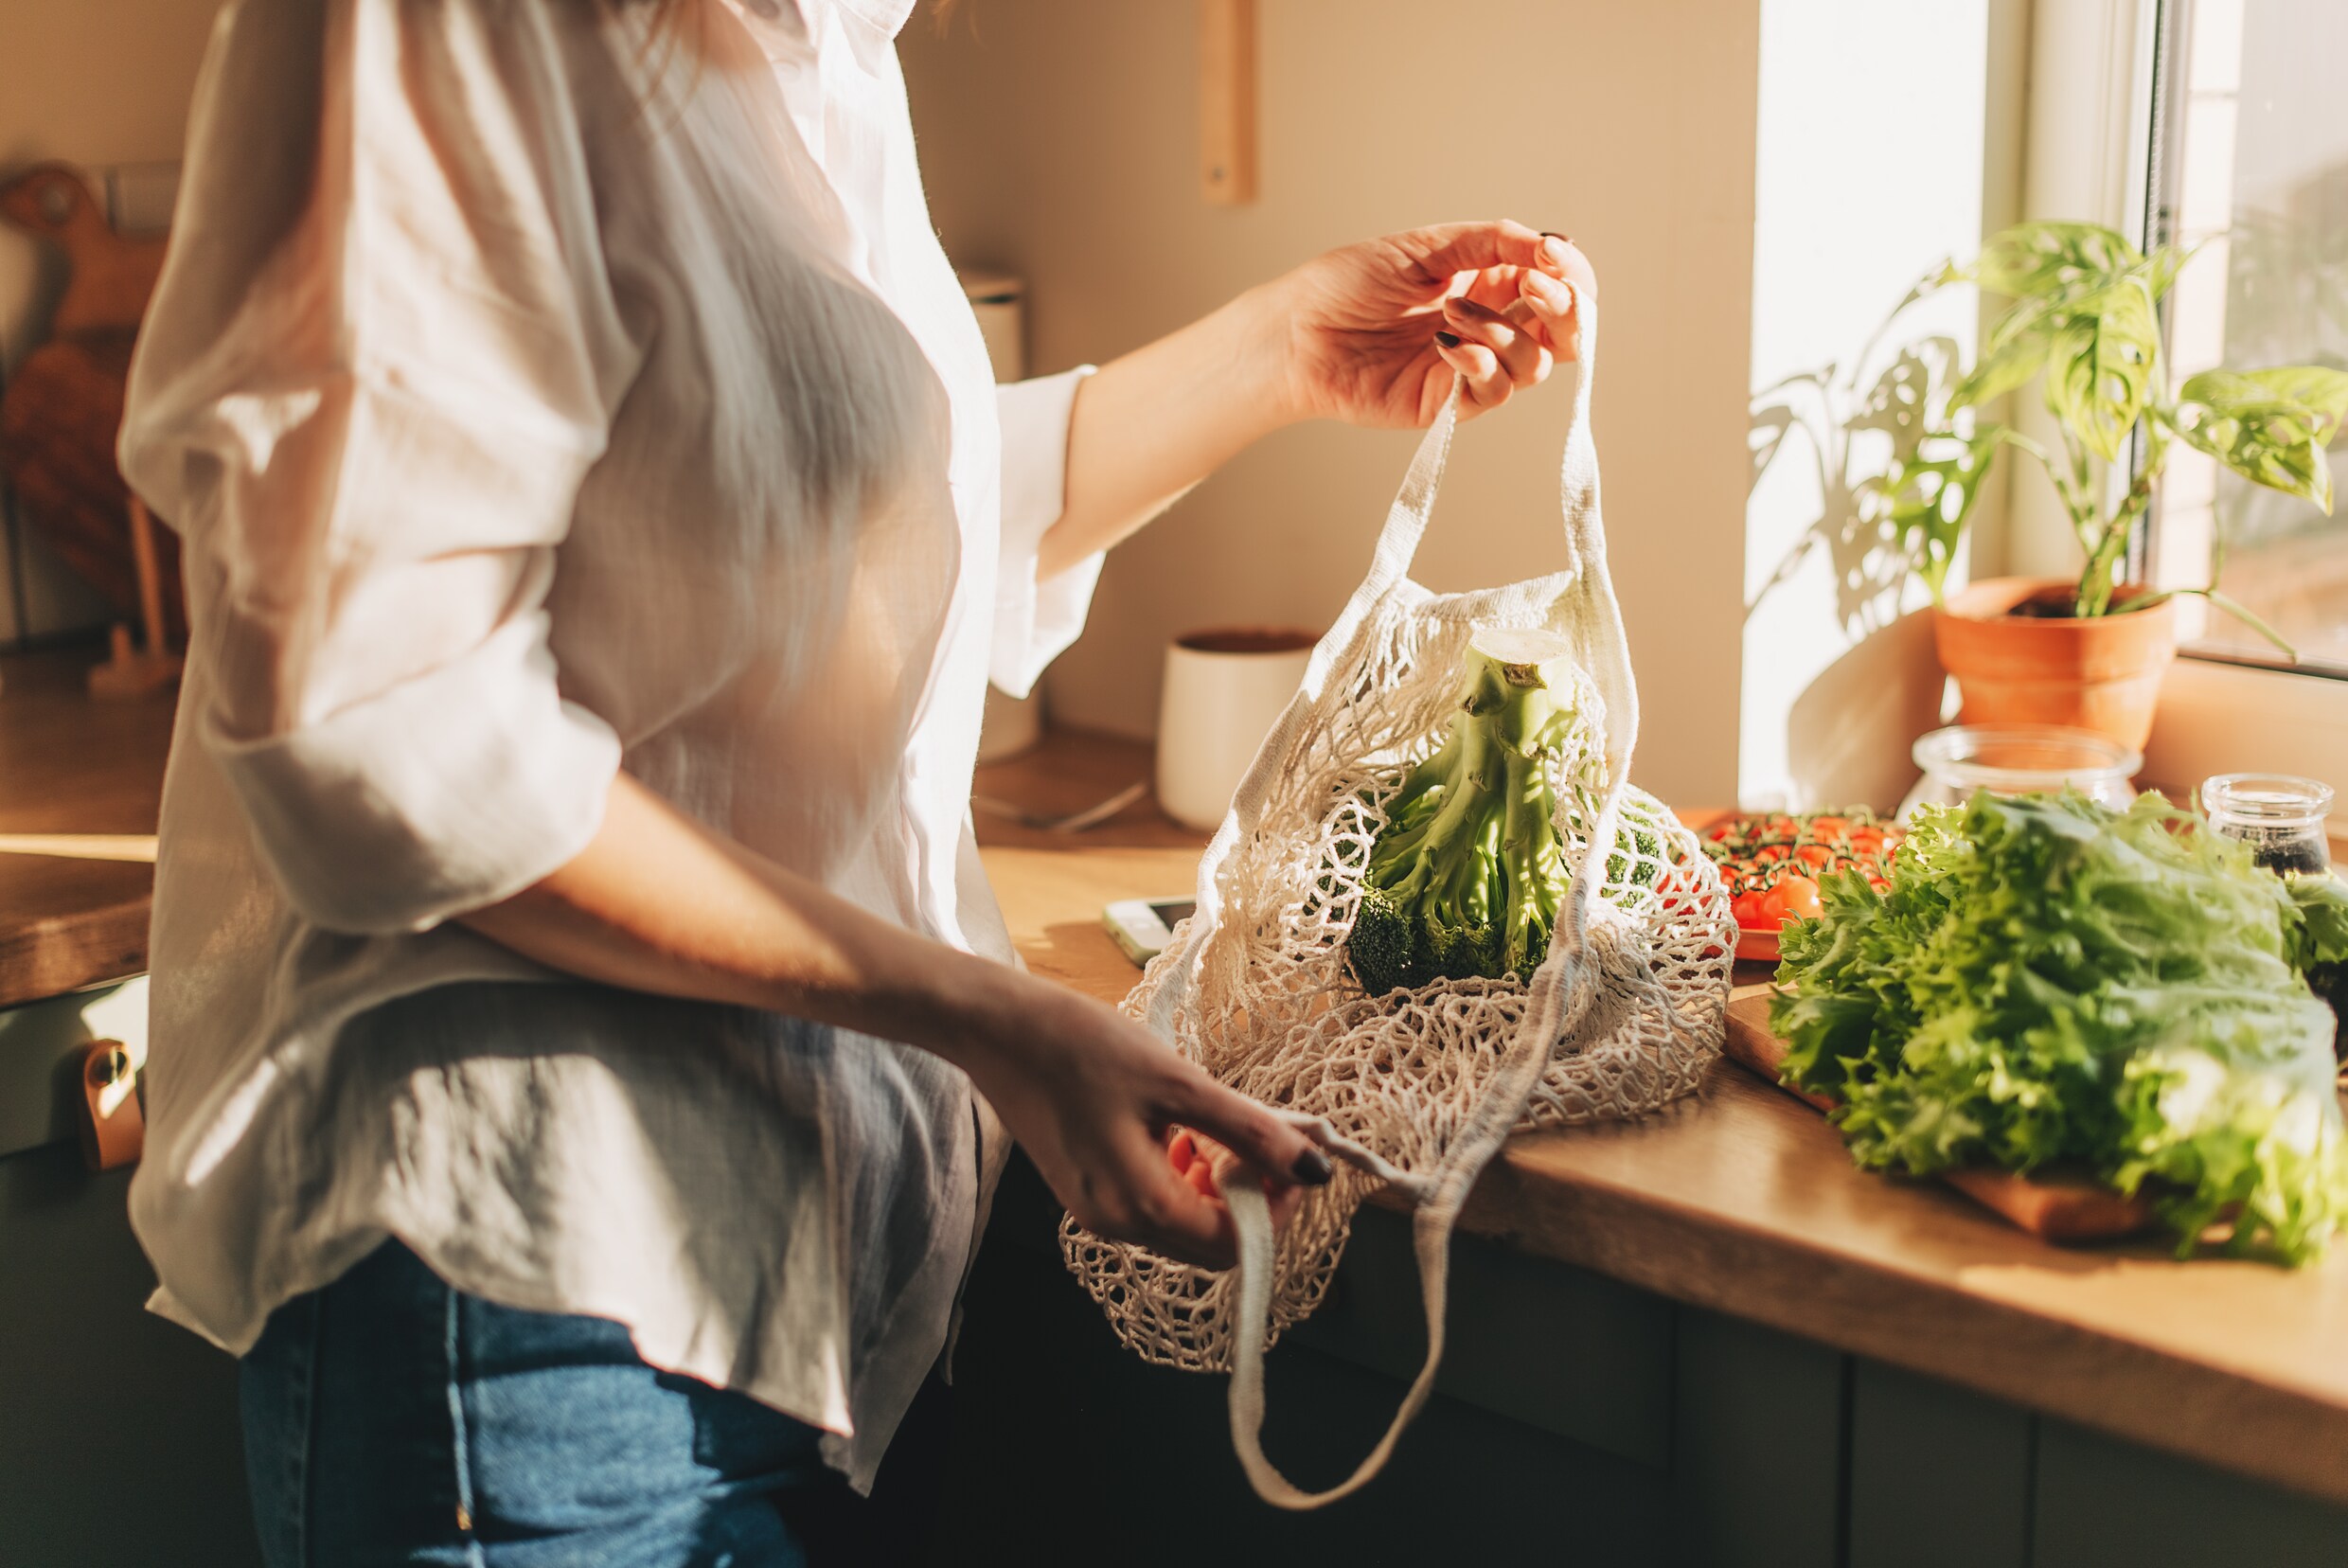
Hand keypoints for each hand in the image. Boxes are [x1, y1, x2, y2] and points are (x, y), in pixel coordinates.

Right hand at [959, 979, 1329, 1268]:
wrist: (997, 1029)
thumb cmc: (1082, 1046)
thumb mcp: (1179, 1083)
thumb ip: (1250, 1131)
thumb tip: (1317, 1168)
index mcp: (1140, 1207)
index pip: (1237, 1244)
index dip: (1278, 1207)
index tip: (1294, 1155)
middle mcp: (1116, 1227)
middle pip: (1211, 1244)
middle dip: (1250, 1198)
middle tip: (1260, 1139)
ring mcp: (1097, 1214)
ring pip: (1184, 1224)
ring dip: (1215, 1186)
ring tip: (1213, 1126)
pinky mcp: (1086, 1193)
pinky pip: (1152, 1204)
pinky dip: (1181, 1176)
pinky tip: (1177, 1129)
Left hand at [1267, 221, 1594, 426]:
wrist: (1297, 331)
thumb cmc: (1350, 283)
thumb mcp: (1428, 246)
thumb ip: (1493, 243)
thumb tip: (1554, 245)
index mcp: (1490, 283)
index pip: (1559, 286)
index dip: (1570, 274)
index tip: (1552, 255)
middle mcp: (1490, 327)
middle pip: (1565, 333)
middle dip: (1564, 308)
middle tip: (1536, 287)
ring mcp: (1472, 370)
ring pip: (1536, 365)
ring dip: (1506, 332)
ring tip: (1451, 312)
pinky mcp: (1447, 405)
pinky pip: (1493, 394)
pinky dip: (1482, 366)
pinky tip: (1447, 343)